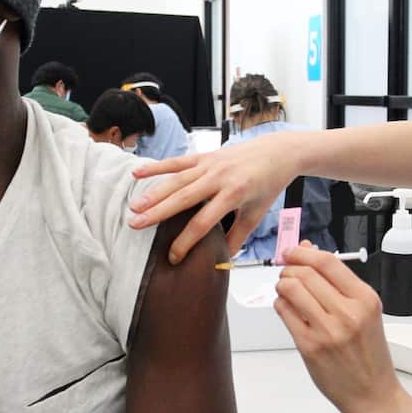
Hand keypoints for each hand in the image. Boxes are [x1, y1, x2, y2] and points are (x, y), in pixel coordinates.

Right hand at [129, 131, 303, 263]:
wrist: (277, 152)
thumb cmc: (267, 184)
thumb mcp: (255, 215)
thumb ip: (237, 237)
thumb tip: (220, 260)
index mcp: (234, 195)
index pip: (203, 223)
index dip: (186, 242)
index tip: (172, 257)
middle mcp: (219, 178)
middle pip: (183, 199)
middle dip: (157, 213)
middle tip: (135, 225)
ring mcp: (210, 164)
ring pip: (176, 180)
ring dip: (153, 193)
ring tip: (134, 207)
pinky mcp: (205, 155)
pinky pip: (177, 161)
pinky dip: (157, 167)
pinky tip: (137, 174)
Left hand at [274, 242, 404, 412]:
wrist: (373, 394)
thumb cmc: (369, 354)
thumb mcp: (365, 312)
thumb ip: (337, 283)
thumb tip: (308, 251)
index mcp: (365, 299)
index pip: (327, 262)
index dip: (303, 252)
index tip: (293, 252)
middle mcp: (348, 313)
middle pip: (305, 273)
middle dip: (289, 268)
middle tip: (288, 273)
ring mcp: (327, 330)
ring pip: (290, 289)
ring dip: (282, 285)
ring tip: (287, 291)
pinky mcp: (309, 346)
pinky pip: (284, 312)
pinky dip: (281, 304)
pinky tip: (288, 308)